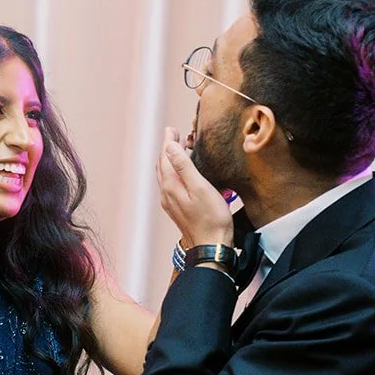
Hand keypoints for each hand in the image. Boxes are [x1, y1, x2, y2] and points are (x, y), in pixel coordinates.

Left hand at [156, 128, 232, 245]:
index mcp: (170, 185)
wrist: (210, 245)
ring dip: (170, 160)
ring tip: (179, 149)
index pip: (165, 156)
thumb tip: (169, 147)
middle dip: (168, 148)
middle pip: (162, 164)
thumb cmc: (211, 218)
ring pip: (165, 175)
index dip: (168, 141)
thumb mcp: (200, 187)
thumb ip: (184, 166)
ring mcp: (170, 202)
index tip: (172, 129)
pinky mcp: (176, 208)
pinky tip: (182, 172)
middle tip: (176, 135)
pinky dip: (173, 171)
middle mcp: (166, 193)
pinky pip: (170, 184)